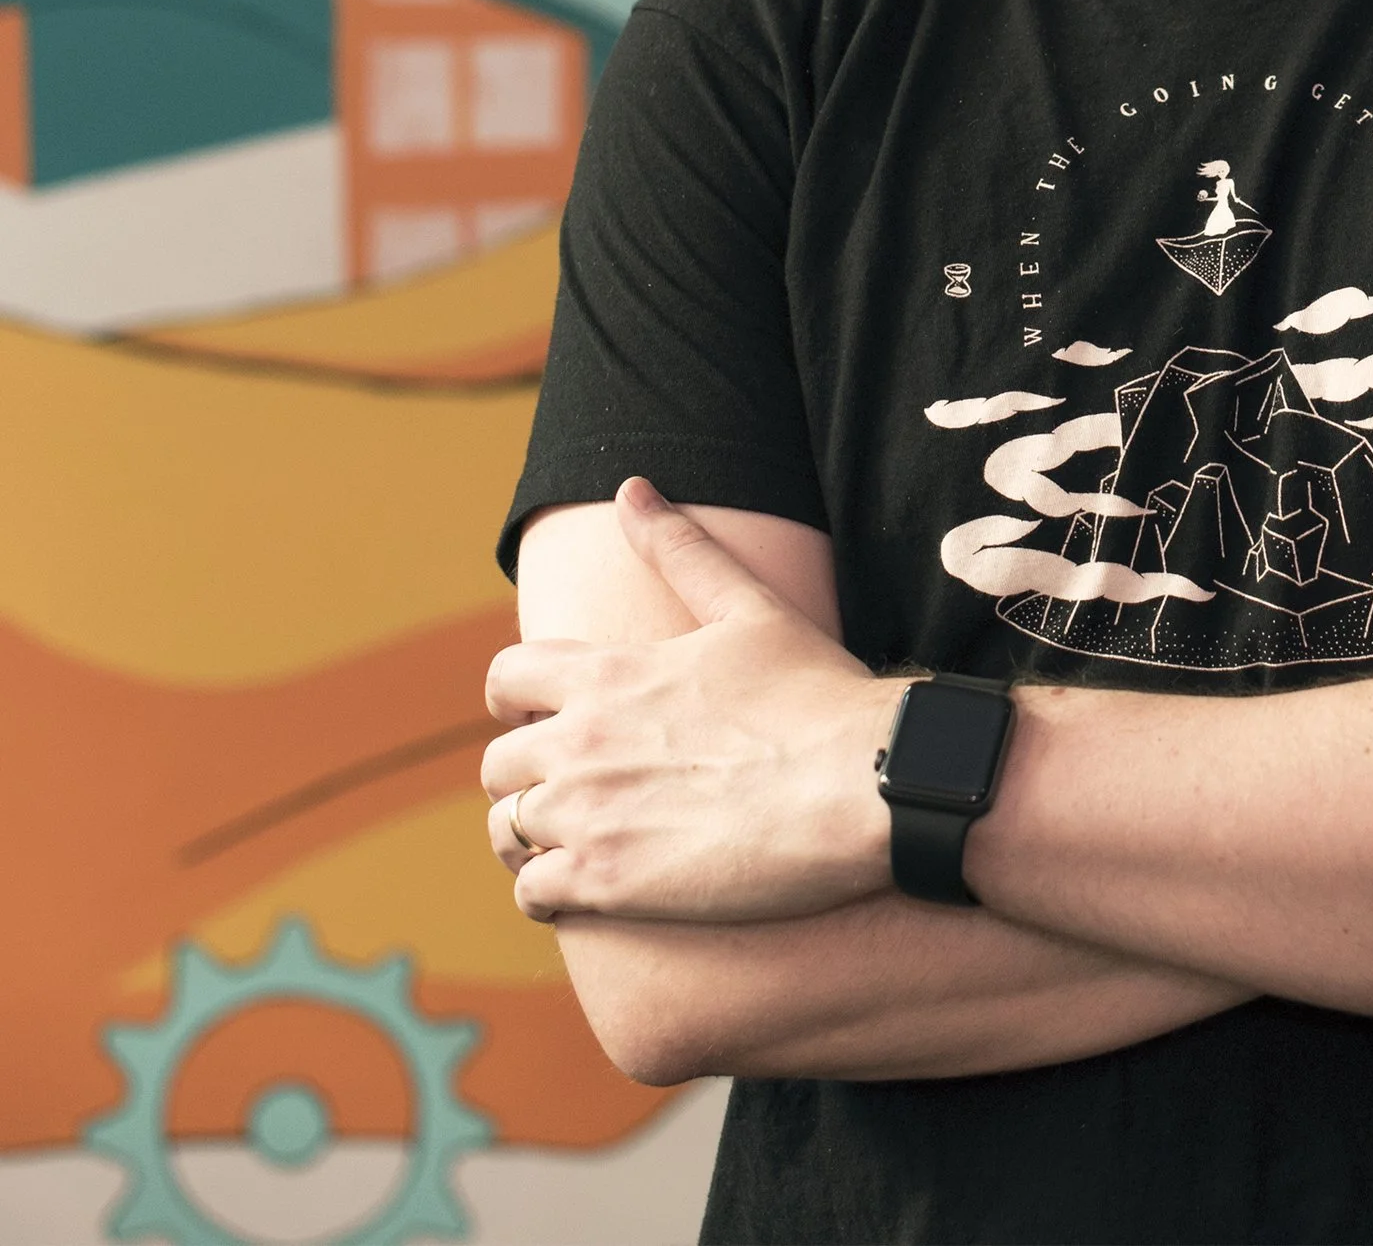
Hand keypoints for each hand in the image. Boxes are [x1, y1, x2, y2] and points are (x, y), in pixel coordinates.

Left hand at [482, 478, 897, 923]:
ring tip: (580, 836)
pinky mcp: (608, 885)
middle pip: (497, 762)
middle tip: (576, 782)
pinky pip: (533, 894)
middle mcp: (581, 744)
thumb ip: (681, 548)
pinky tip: (596, 882)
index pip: (506, 676)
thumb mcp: (749, 607)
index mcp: (608, 674)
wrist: (864, 785)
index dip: (515, 694)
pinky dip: (550, 889)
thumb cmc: (817, 694)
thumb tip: (633, 489)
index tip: (543, 711)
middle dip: (527, 770)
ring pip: (506, 830)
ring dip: (532, 833)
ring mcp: (589, 817)